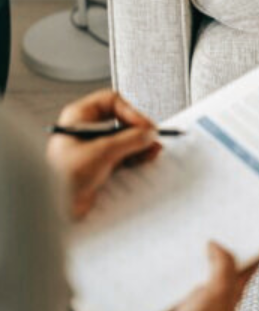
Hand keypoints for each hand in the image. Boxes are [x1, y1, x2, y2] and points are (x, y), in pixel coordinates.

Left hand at [46, 90, 160, 218]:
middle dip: (139, 130)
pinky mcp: (100, 166)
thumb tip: (147, 133)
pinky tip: (145, 159)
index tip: (144, 126)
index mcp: (78, 117)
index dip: (130, 112)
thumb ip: (129, 140)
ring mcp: (94, 148)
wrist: (54, 207)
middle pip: (120, 121)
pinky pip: (123, 156)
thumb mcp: (102, 152)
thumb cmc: (62, 176)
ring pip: (124, 139)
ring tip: (153, 150)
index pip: (111, 102)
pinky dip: (136, 157)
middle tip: (152, 138)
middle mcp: (86, 130)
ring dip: (140, 144)